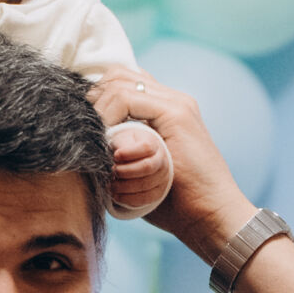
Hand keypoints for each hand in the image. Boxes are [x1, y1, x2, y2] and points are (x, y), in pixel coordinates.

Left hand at [88, 67, 251, 261]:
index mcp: (167, 108)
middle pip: (117, 75)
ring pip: (119, 82)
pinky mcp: (177, 114)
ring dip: (97, 108)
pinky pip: (127, 98)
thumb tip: (89, 147)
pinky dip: (107, 116)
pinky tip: (102, 140)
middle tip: (81, 129)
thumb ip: (123, 152)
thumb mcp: (142, 173)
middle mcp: (173, 99)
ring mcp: (177, 103)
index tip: (81, 126)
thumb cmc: (177, 204)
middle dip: (93, 99)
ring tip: (90, 138)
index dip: (96, 98)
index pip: (122, 81)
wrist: (212, 217)